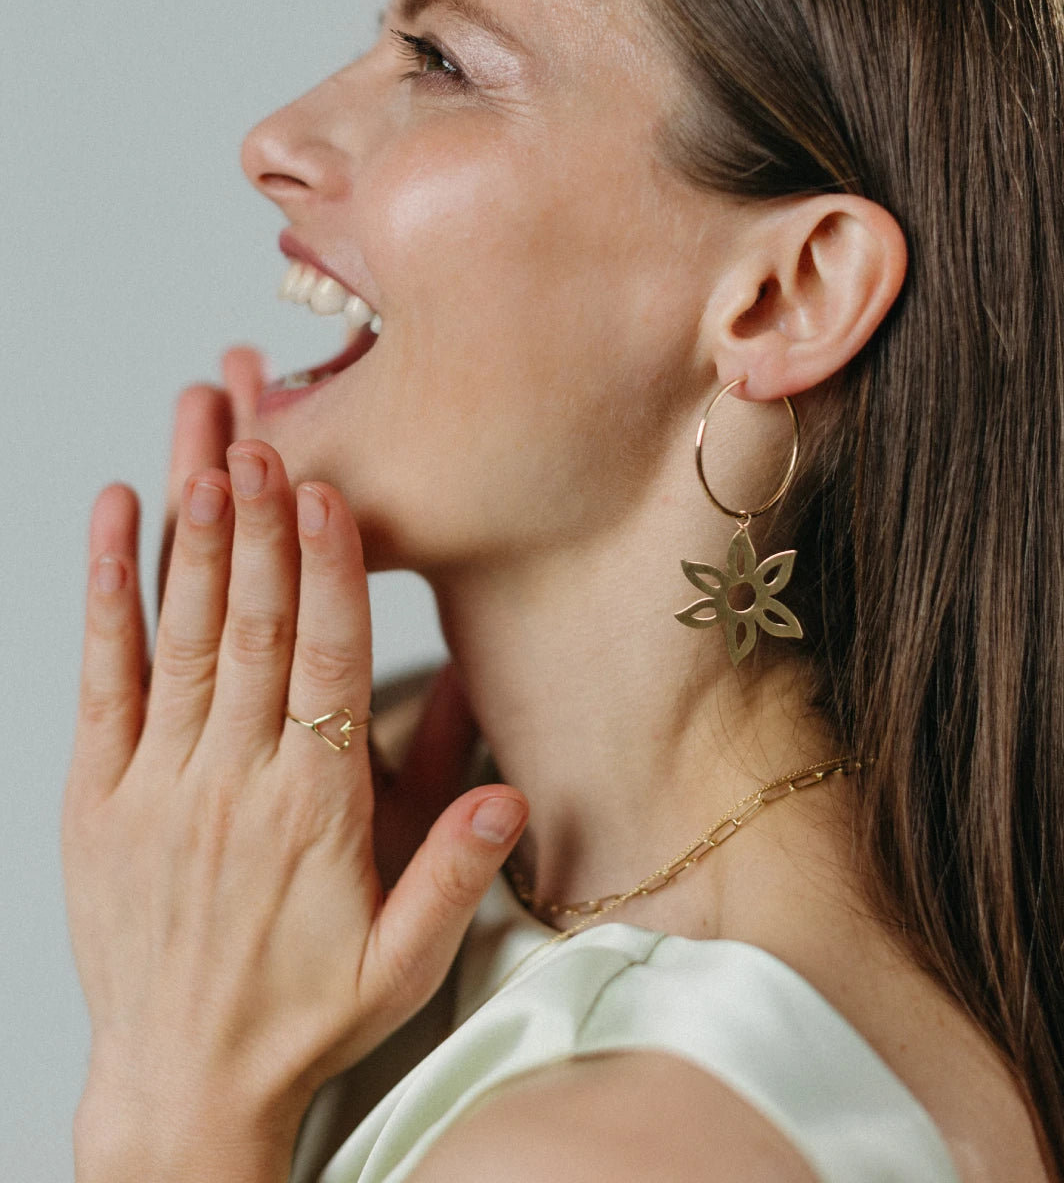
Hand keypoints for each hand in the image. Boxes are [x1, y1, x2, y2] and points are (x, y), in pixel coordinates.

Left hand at [64, 377, 527, 1179]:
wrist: (183, 1087)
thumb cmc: (304, 1016)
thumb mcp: (403, 961)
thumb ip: (455, 869)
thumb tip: (513, 791)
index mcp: (312, 812)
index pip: (324, 667)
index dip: (326, 575)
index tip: (327, 494)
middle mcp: (230, 783)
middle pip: (251, 628)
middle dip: (257, 522)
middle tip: (262, 431)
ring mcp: (155, 784)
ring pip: (179, 634)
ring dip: (192, 533)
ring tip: (201, 443)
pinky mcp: (96, 797)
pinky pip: (102, 679)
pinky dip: (106, 595)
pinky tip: (113, 521)